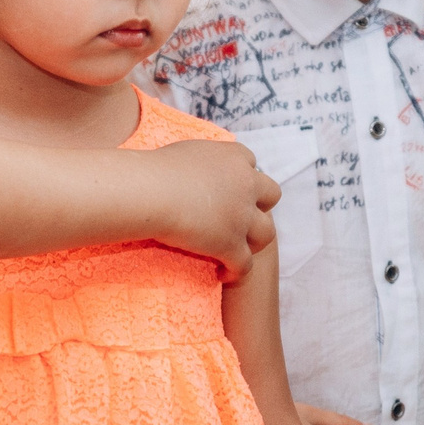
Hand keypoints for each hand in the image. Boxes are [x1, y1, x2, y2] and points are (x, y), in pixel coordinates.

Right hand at [169, 142, 279, 279]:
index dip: (243, 178)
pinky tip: (223, 273)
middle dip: (261, 206)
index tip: (230, 188)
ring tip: (239, 249)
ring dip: (255, 242)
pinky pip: (245, 265)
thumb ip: (205, 158)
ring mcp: (242, 217)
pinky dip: (236, 271)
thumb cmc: (158, 169)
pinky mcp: (231, 245)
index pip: (251, 164)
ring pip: (266, 234)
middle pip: (272, 195)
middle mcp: (246, 185)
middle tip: (242, 216)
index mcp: (235, 157)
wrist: (151, 192)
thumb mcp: (188, 150)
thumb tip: (197, 164)